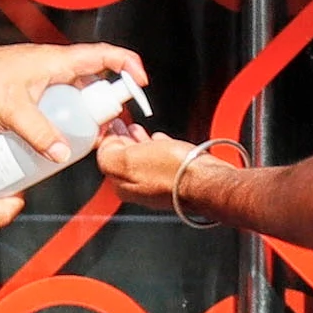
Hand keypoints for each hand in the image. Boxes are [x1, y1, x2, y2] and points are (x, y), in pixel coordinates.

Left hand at [0, 40, 149, 159]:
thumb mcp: (11, 109)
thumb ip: (38, 132)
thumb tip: (62, 152)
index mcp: (56, 61)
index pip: (103, 55)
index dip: (126, 66)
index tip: (140, 85)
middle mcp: (52, 71)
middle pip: (91, 87)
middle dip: (103, 109)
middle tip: (108, 133)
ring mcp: (39, 86)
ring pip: (71, 103)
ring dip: (79, 122)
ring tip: (83, 145)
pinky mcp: (25, 101)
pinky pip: (51, 114)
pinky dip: (58, 128)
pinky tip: (55, 147)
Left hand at [93, 127, 241, 220]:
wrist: (206, 180)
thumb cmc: (171, 172)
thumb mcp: (127, 159)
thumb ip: (109, 153)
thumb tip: (106, 147)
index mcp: (122, 184)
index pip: (107, 157)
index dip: (108, 138)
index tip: (110, 125)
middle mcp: (139, 188)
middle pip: (124, 158)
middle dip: (121, 139)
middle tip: (120, 124)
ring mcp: (158, 184)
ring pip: (143, 158)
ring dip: (138, 141)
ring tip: (136, 128)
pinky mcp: (177, 178)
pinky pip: (163, 160)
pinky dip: (157, 147)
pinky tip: (160, 140)